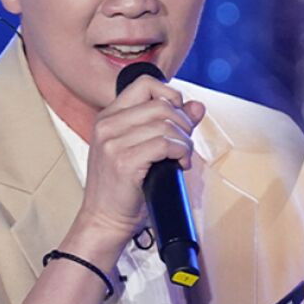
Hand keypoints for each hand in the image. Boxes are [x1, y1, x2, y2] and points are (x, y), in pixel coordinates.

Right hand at [76, 75, 203, 244]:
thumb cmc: (126, 187)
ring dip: (184, 142)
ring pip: (166, 124)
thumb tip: (197, 106)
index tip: (178, 119)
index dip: (171, 96)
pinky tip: (179, 164)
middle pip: (162, 104)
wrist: (105, 220)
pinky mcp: (124, 160)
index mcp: (109, 116)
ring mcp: (113, 142)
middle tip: (184, 144)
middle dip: (184, 123)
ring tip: (181, 157)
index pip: (145, 83)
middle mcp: (107, 124)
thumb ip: (170, 124)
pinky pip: (165, 144)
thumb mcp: (145, 148)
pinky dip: (180, 152)